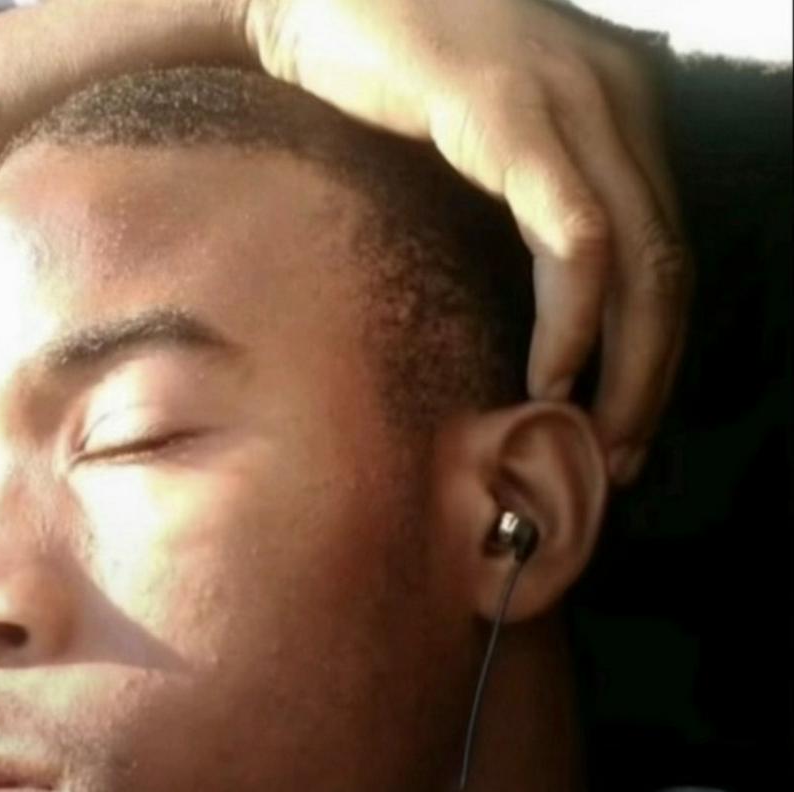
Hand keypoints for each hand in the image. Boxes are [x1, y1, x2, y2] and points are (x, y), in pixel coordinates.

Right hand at [246, 0, 691, 482]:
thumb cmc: (371, 83)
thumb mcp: (469, 151)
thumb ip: (513, 208)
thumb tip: (516, 317)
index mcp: (611, 111)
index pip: (663, 251)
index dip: (654, 352)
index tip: (619, 428)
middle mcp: (612, 99)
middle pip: (668, 266)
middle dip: (650, 377)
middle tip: (618, 458)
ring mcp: (567, 101)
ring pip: (640, 259)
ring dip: (624, 367)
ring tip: (586, 435)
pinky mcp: (509, 114)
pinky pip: (572, 237)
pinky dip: (571, 320)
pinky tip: (548, 376)